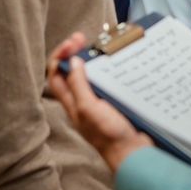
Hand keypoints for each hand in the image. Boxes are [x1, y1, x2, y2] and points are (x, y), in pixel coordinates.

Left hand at [47, 33, 152, 172]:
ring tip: (100, 44)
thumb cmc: (109, 135)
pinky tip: (117, 60)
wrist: (134, 152)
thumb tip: (72, 61)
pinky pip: (109, 80)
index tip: (73, 41)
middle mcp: (83, 100)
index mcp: (72, 103)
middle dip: (75, 51)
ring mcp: (100, 101)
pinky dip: (110, 68)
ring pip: (91, 74)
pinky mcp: (115, 101)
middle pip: (72, 71)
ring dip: (93, 58)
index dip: (60, 55)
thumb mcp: (89, 108)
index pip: (56, 75)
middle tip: (84, 37)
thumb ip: (78, 86)